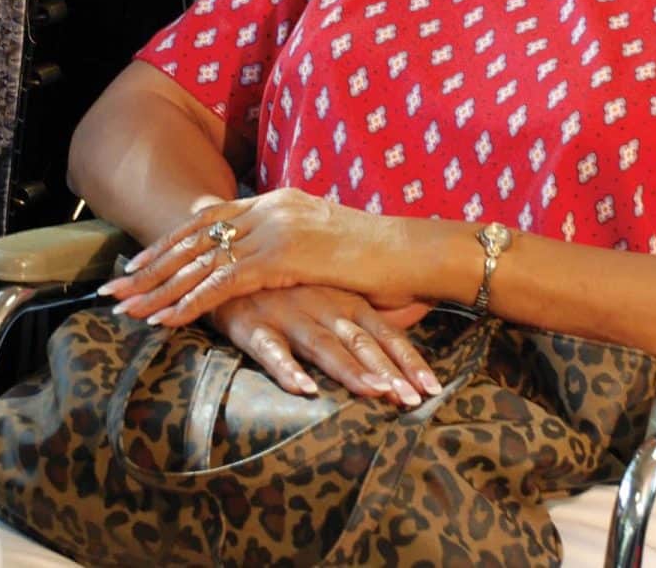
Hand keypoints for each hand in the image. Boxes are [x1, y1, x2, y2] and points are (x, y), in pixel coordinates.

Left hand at [99, 188, 409, 328]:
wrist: (411, 253)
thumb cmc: (376, 259)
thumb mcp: (324, 244)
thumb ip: (291, 247)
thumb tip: (270, 263)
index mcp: (276, 201)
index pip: (207, 219)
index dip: (168, 243)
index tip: (137, 264)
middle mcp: (269, 208)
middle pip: (193, 237)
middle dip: (149, 265)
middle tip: (112, 287)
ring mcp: (274, 229)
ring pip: (200, 260)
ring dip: (158, 288)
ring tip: (125, 308)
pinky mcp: (282, 256)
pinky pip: (224, 283)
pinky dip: (190, 302)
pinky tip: (165, 319)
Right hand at [207, 286, 440, 405]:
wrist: (222, 255)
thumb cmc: (283, 285)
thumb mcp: (324, 296)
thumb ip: (358, 320)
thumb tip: (404, 340)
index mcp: (343, 300)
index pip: (384, 333)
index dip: (409, 361)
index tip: (433, 389)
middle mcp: (321, 304)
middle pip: (361, 342)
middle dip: (389, 371)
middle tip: (415, 401)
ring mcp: (287, 312)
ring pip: (323, 344)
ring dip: (350, 370)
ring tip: (376, 393)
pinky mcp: (250, 322)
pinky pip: (270, 348)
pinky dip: (288, 368)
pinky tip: (304, 389)